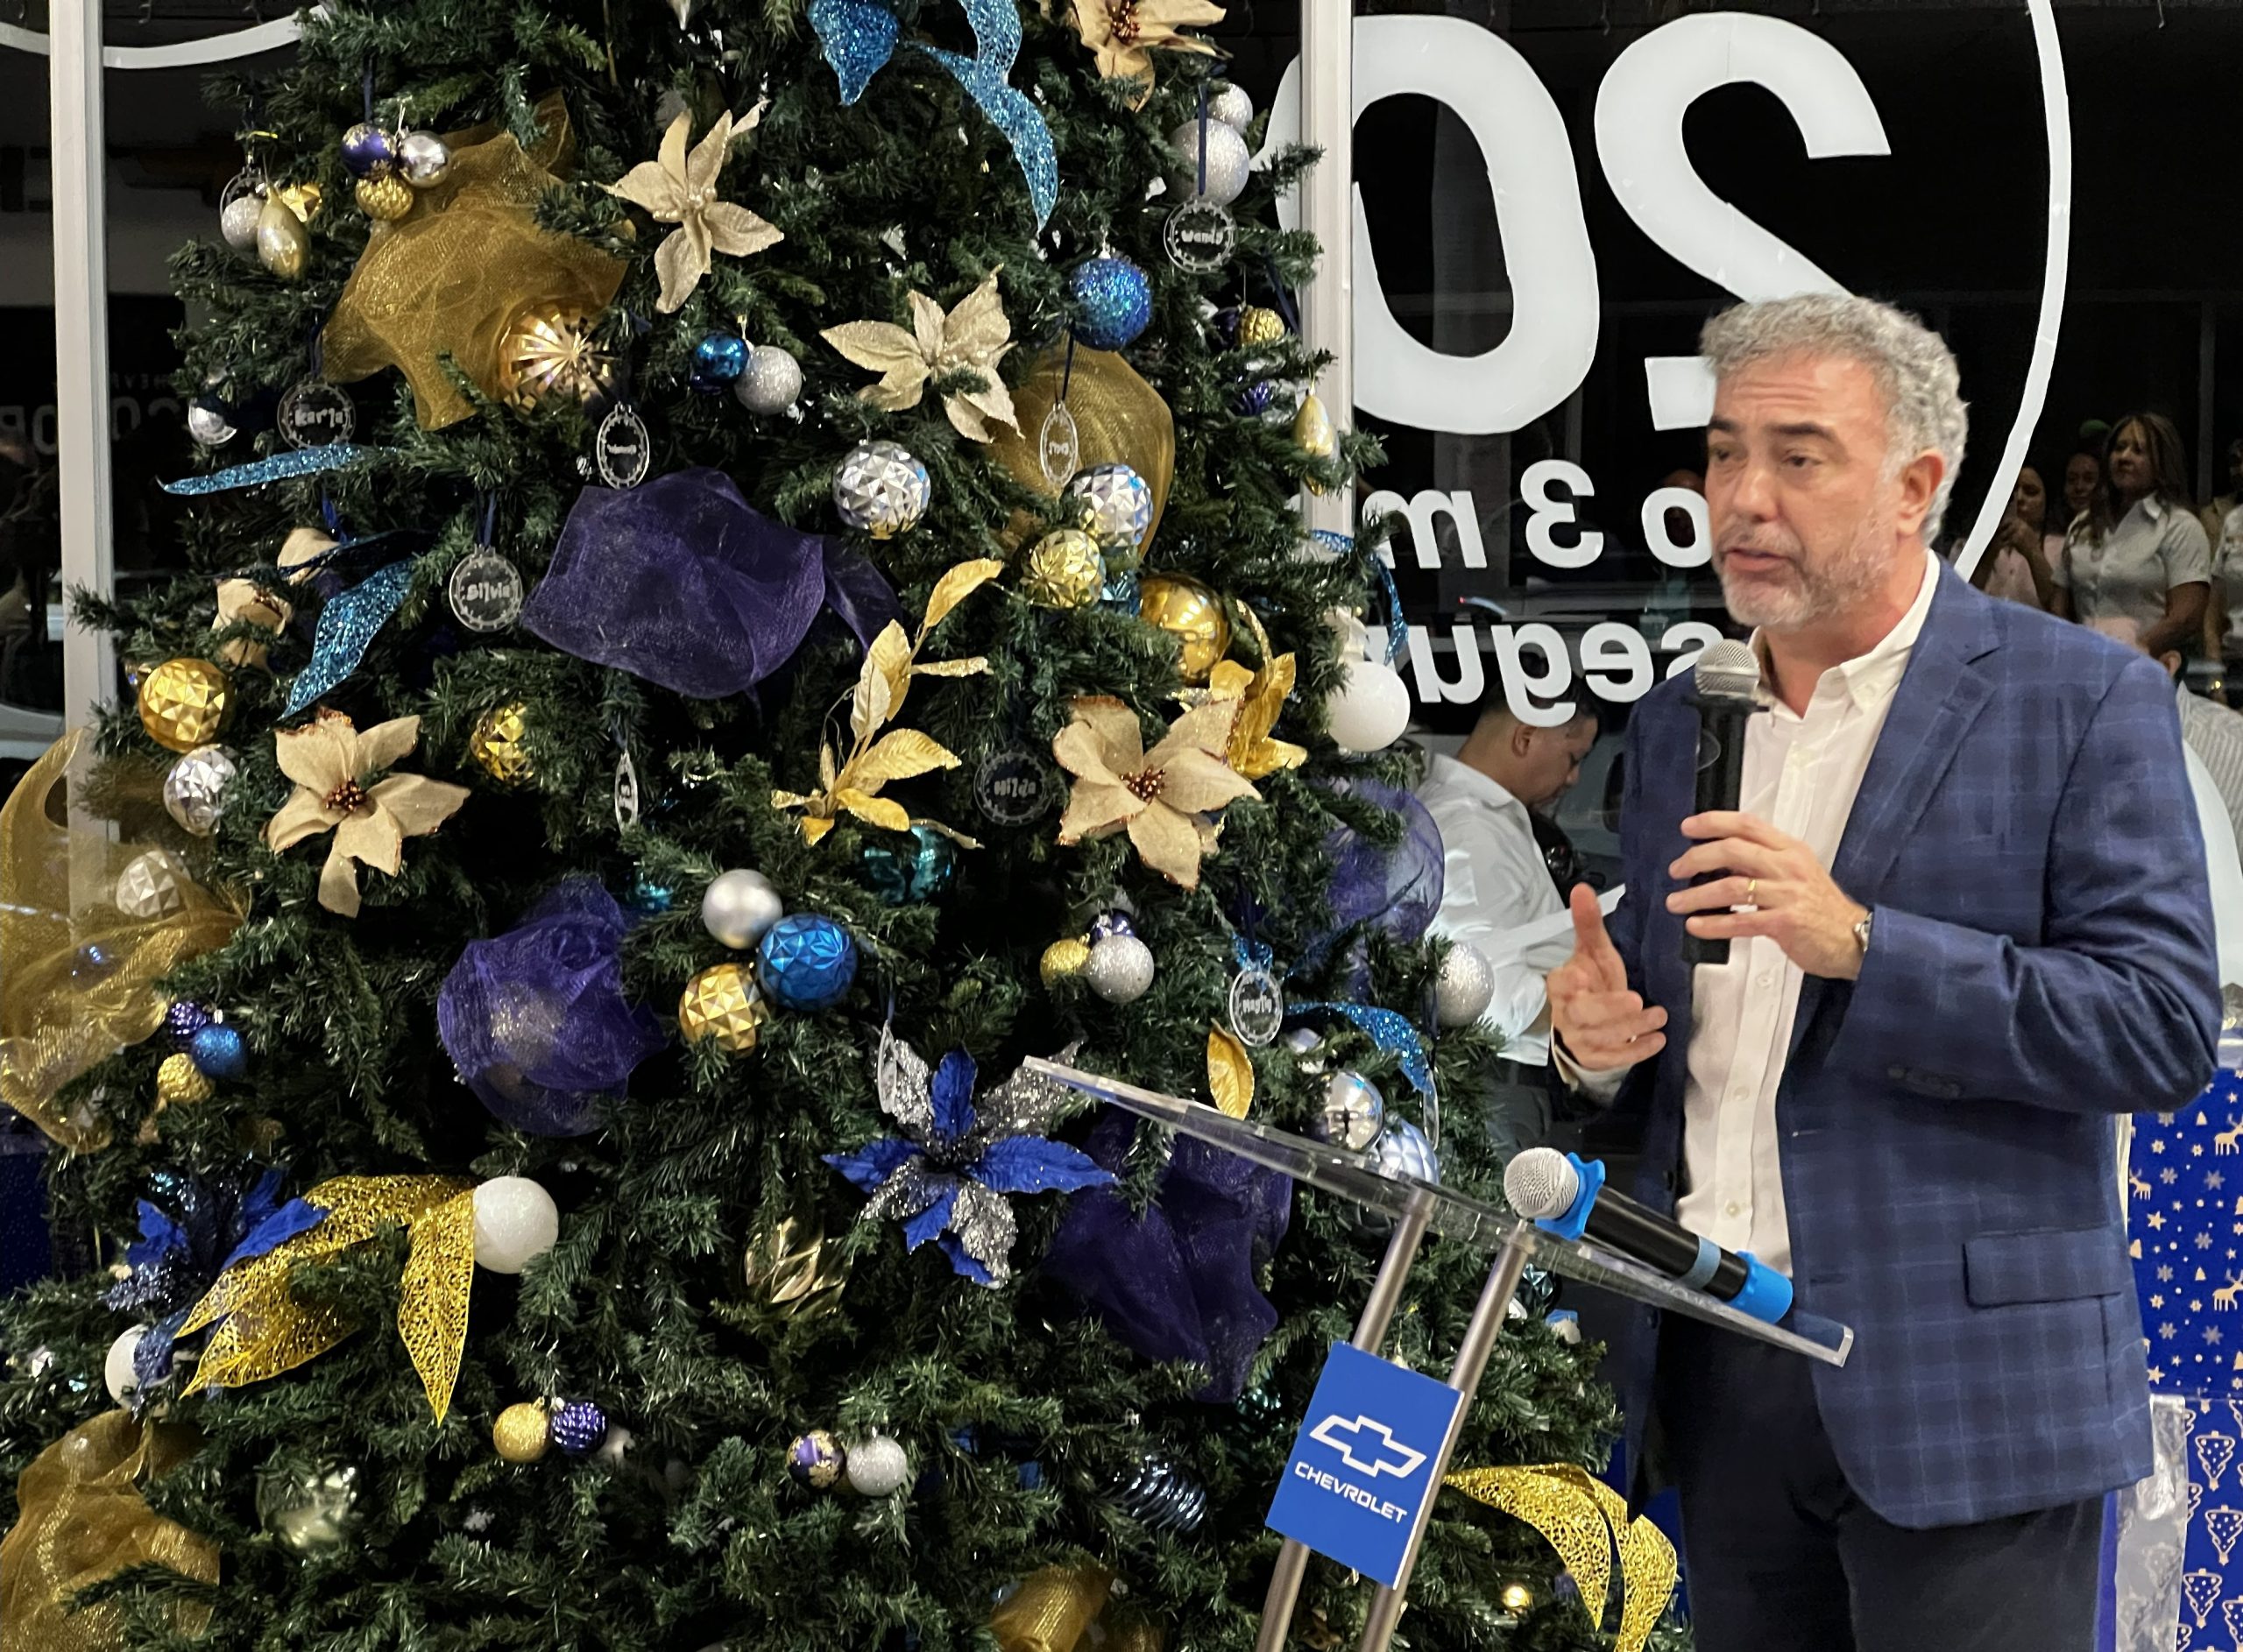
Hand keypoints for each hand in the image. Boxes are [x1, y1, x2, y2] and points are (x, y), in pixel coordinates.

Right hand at [1547, 883, 1666, 1070]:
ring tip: (1659, 1016)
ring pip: (1600, 1037)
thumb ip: (1588, 923)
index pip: (1559, 984)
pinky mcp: (1593, 1058)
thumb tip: (1581, 888)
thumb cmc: (1593, 982)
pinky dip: (1635, 1051)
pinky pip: (1612, 1058)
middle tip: (1636, 1000)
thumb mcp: (1593, 952)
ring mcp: (1579, 1038)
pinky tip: (1658, 1040)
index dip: (1569, 984)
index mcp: (1562, 985)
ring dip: (1631, 1029)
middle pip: (1582, 1014)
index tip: (1583, 976)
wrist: (1589, 1022)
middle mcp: (1566, 1013)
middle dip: (1608, 1008)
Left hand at [1666, 811, 1868, 979]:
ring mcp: (1787, 894)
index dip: (1713, 822)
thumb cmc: (1823, 909)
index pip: (1747, 825)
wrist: (1854, 939)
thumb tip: (1720, 860)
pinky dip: (1713, 924)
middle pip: (1733, 850)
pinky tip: (1696, 925)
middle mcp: (1788, 867)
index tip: (1688, 827)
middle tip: (1677, 869)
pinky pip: (1740, 921)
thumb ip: (1764, 862)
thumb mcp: (1798, 872)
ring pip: (1730, 886)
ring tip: (1676, 902)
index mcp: (1790, 850)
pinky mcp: (1784, 923)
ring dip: (1696, 895)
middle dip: (1697, 858)